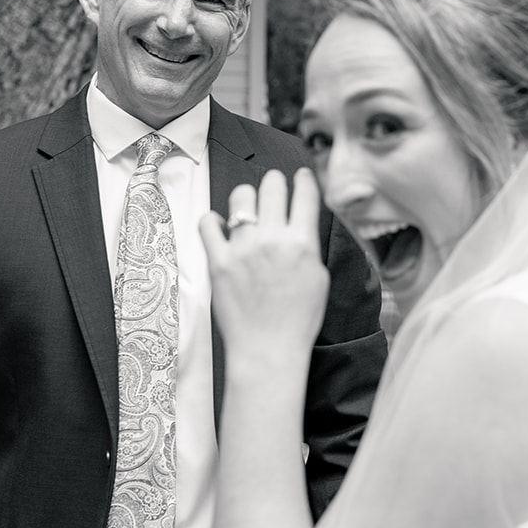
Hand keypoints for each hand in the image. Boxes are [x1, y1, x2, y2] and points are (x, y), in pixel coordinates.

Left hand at [200, 168, 330, 374]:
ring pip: (241, 197)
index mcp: (303, 243)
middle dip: (276, 183)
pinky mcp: (218, 261)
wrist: (268, 350)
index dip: (304, 179)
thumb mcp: (319, 278)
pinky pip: (208, 223)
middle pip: (273, 186)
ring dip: (247, 198)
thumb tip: (301, 223)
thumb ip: (309, 245)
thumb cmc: (298, 320)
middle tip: (274, 190)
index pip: (305, 193)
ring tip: (247, 209)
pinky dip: (213, 220)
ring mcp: (243, 249)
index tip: (301, 177)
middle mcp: (273, 240)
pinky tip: (219, 226)